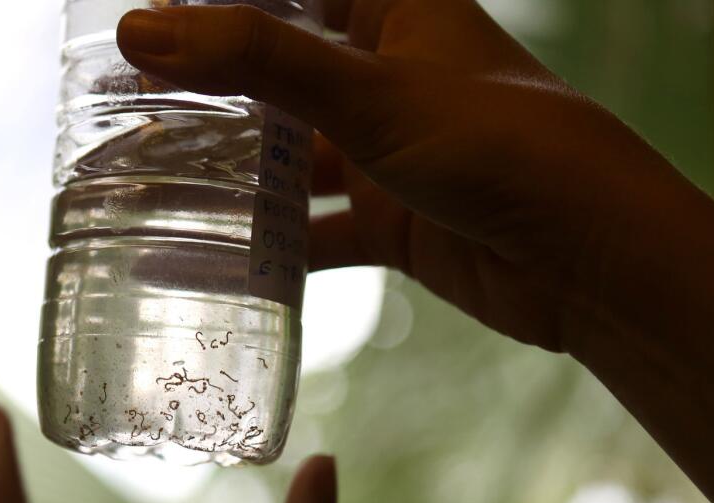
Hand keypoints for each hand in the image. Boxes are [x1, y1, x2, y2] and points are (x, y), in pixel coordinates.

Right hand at [117, 1, 713, 502]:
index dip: (218, 0)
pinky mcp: (391, 219)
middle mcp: (386, 73)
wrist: (587, 260)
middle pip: (278, 70)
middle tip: (126, 105)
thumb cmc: (500, 148)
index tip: (143, 18)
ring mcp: (387, 150)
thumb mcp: (368, 93)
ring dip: (228, 175)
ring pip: (288, 155)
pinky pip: (312, 229)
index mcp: (392, 9)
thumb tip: (142, 30)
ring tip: (147, 184)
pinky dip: (265, 247)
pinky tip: (208, 264)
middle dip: (207, 91)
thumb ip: (257, 59)